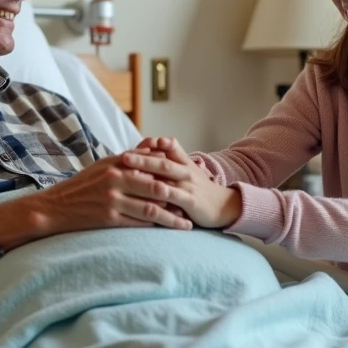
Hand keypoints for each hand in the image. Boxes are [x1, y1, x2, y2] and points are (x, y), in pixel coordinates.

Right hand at [0, 154, 191, 249]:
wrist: (55, 207)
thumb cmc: (83, 185)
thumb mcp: (105, 164)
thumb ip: (131, 157)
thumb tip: (156, 148)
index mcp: (117, 163)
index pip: (153, 166)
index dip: (174, 174)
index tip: (190, 181)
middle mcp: (115, 179)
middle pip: (156, 187)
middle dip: (178, 197)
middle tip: (196, 204)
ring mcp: (112, 199)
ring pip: (150, 209)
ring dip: (172, 218)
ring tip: (187, 224)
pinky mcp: (108, 218)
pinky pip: (137, 224)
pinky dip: (155, 228)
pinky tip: (166, 231)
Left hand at [121, 137, 242, 229]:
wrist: (224, 205)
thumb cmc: (198, 187)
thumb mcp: (186, 169)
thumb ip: (170, 156)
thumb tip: (149, 142)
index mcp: (182, 162)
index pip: (165, 149)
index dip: (148, 146)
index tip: (127, 147)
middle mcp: (185, 172)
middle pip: (162, 163)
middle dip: (142, 159)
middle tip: (123, 157)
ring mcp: (188, 187)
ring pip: (166, 181)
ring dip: (147, 180)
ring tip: (130, 179)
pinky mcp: (191, 202)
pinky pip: (174, 200)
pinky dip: (160, 201)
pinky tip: (144, 203)